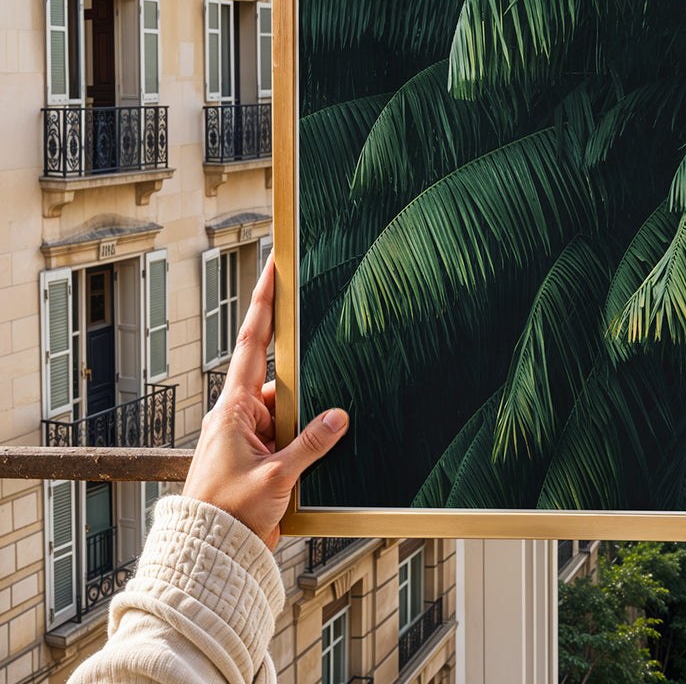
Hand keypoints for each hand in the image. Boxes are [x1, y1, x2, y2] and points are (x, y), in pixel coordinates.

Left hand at [183, 252, 348, 548]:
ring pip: (288, 409)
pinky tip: (320, 454)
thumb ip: (310, 444)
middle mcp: (238, 415)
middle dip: (304, 376)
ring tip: (309, 449)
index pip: (253, 342)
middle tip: (324, 353)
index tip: (275, 267)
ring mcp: (247, 435)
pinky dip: (305, 441)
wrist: (208, 555)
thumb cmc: (228, 515)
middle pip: (279, 377)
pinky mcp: (257, 456)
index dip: (265, 302)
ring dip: (306, 421)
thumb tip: (339, 416)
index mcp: (233, 407)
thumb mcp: (276, 476)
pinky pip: (288, 434)